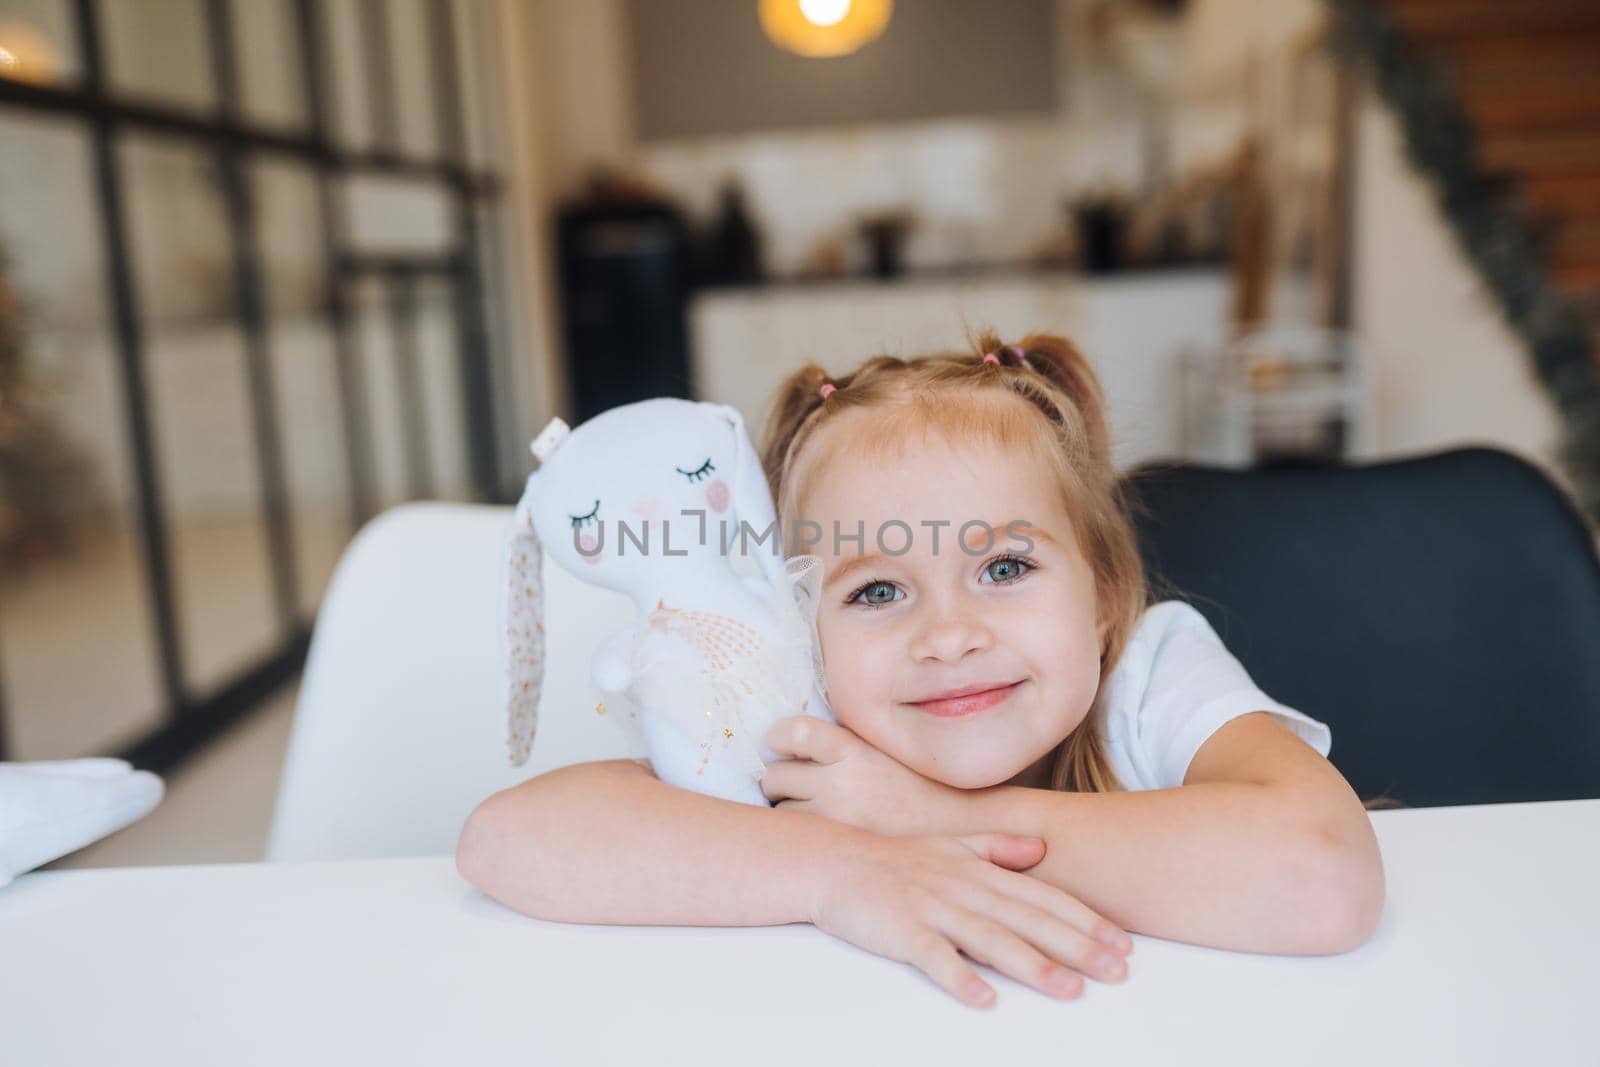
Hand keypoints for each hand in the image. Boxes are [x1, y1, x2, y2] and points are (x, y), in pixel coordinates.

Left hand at [760, 716, 961, 836]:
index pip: (794, 733)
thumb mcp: (885, 746)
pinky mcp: (838, 847)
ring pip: (780, 811)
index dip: (779, 738)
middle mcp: (840, 780)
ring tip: (814, 814)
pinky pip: (796, 838)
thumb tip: (798, 740)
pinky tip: (814, 835)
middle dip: (781, 781)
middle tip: (796, 787)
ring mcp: (836, 818)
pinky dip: (798, 836)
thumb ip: (846, 743)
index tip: (780, 743)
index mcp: (854, 747)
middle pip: (775, 775)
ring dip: (788, 810)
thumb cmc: (922, 783)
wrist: (961, 825)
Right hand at [808, 831, 1132, 1008]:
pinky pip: (934, 958)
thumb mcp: (950, 845)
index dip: (1085, 920)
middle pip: (1028, 920)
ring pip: (990, 939)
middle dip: (1077, 946)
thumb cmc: (894, 859)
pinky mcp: (901, 930)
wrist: (832, 862)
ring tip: (1069, 990)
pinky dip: (960, 978)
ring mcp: (932, 908)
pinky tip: (985, 1000)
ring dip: (1032, 965)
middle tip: (1118, 971)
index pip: (1043, 897)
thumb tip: (1040, 848)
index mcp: (979, 870)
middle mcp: (963, 887)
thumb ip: (997, 848)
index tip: (1122, 943)